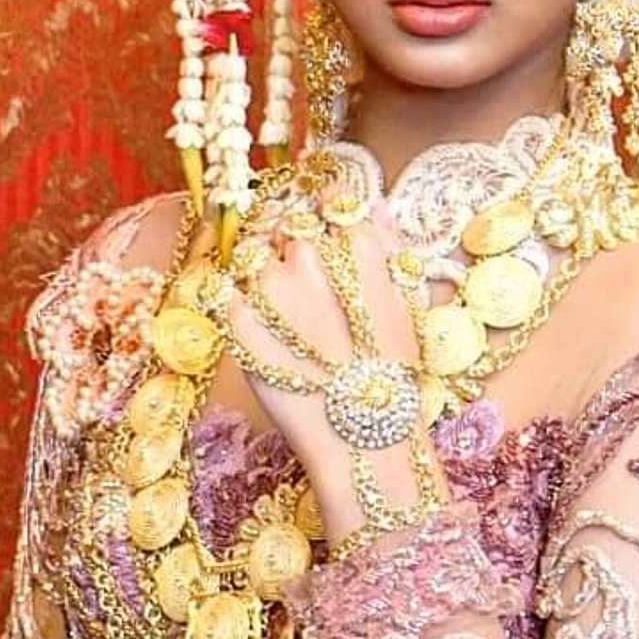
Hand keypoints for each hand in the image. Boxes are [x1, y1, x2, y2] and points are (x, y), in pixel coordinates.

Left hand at [224, 211, 446, 548]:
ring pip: (253, 257)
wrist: (362, 437)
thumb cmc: (394, 374)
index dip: (323, 219)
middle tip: (305, 297)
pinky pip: (231, 295)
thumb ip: (387, 244)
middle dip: (291, 250)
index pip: (326, 201)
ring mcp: (268, 285)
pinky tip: (271, 343)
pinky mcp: (236, 318)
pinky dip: (244, 313)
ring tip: (287, 324)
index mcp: (355, 242)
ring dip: (264, 279)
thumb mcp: (408, 302)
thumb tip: (372, 206)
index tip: (324, 245)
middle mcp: (308, 253)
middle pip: (286, 226)